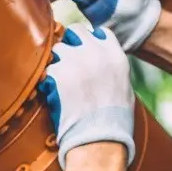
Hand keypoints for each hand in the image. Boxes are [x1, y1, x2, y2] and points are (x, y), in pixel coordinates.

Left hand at [38, 25, 134, 167]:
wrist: (99, 138)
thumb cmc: (115, 121)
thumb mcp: (125, 89)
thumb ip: (113, 69)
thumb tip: (105, 64)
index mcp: (115, 55)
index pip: (99, 32)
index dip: (89, 41)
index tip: (85, 52)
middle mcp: (95, 52)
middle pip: (76, 32)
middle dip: (70, 44)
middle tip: (68, 63)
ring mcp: (75, 60)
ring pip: (58, 49)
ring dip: (57, 62)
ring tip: (61, 82)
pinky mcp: (58, 73)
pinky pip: (47, 70)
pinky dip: (48, 81)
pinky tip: (54, 94)